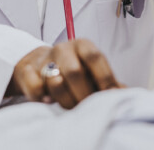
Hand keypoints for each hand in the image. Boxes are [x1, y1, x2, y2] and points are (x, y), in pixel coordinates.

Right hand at [5, 39, 121, 108]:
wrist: (38, 63)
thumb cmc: (73, 68)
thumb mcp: (91, 70)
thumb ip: (107, 81)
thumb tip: (126, 93)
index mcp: (83, 45)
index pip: (96, 58)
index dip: (105, 79)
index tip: (110, 97)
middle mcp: (64, 48)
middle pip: (75, 72)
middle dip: (84, 95)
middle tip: (88, 108)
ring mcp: (44, 58)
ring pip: (55, 83)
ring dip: (66, 101)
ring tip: (71, 107)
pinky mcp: (27, 71)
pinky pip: (35, 88)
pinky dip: (43, 99)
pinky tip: (49, 102)